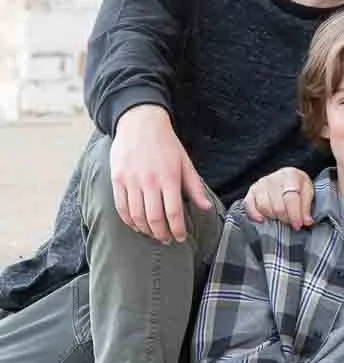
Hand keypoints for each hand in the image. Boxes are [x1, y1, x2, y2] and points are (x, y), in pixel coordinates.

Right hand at [110, 105, 210, 242]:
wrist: (140, 123)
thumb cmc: (166, 144)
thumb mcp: (185, 163)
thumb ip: (195, 187)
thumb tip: (206, 208)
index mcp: (169, 177)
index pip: (174, 212)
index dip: (177, 229)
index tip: (180, 238)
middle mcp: (149, 181)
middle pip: (154, 218)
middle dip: (162, 234)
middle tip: (167, 239)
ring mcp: (131, 180)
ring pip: (137, 216)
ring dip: (146, 230)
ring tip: (153, 234)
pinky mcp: (117, 179)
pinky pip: (121, 207)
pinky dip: (129, 221)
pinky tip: (137, 225)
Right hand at [243, 167, 313, 228]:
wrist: (286, 177)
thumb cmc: (297, 185)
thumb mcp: (307, 192)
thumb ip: (306, 207)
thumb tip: (307, 221)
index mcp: (290, 176)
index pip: (291, 199)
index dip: (295, 215)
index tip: (298, 225)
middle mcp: (274, 179)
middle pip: (277, 206)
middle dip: (285, 218)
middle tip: (290, 222)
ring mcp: (261, 185)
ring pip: (264, 207)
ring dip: (273, 217)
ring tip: (280, 217)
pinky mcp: (251, 191)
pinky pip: (249, 205)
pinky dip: (254, 214)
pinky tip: (262, 220)